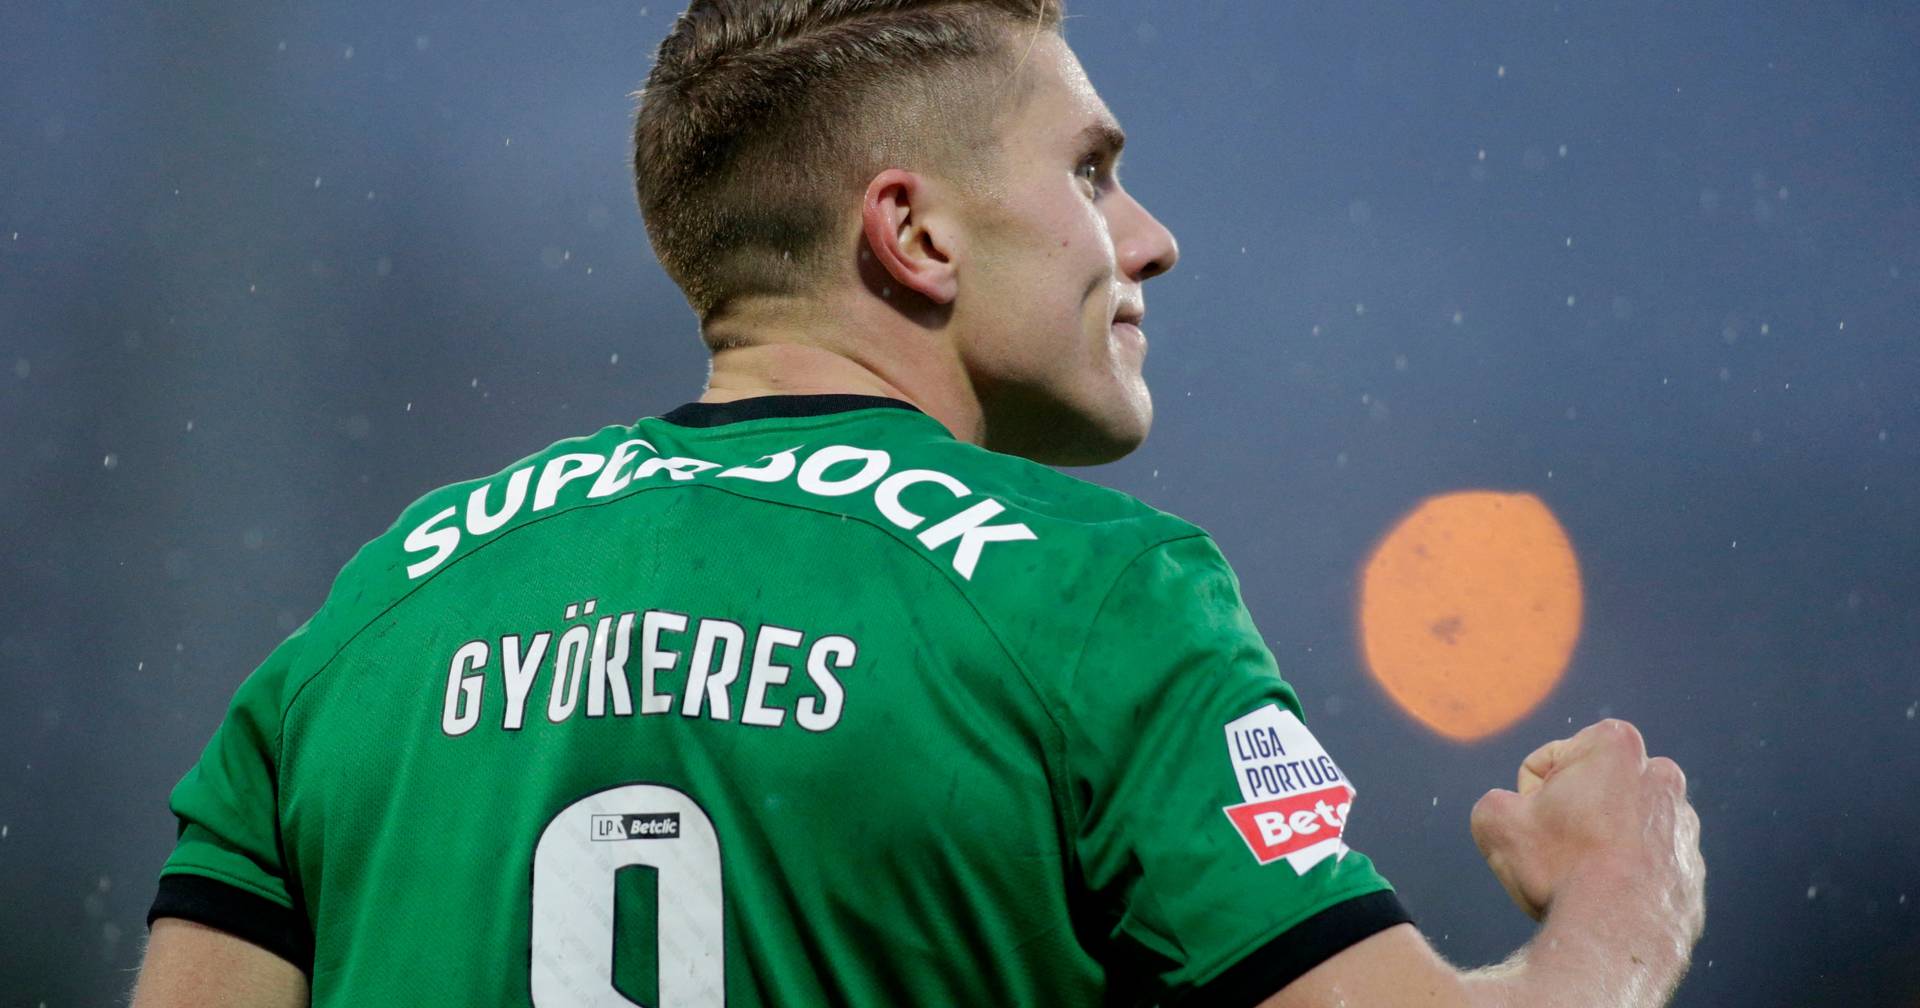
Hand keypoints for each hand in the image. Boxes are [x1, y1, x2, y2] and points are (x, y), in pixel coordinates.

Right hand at [1468, 719, 1705, 943]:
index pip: (1544, 764)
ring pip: (1616, 828)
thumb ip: (1497, 800)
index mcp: (1618, 745)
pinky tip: (1607, 899)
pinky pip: (1642, 865)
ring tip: (1582, 880)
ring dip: (1596, 845)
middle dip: (1568, 816)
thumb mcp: (1495, 821)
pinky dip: (1622, 877)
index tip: (1539, 827)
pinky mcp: (1691, 869)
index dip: (1527, 799)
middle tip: (1556, 853)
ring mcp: (1683, 825)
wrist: (1616, 937)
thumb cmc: (1558, 869)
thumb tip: (1514, 815)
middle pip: (1586, 792)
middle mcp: (1662, 776)